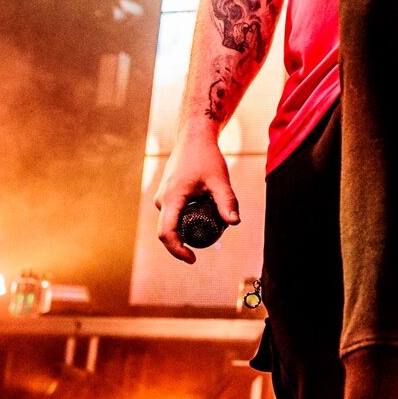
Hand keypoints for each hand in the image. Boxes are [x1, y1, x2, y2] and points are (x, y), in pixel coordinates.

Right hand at [155, 131, 239, 263]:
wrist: (194, 138)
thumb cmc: (206, 157)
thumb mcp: (219, 180)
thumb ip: (227, 201)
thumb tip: (234, 223)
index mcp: (172, 198)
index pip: (167, 233)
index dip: (177, 250)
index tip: (192, 259)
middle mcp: (162, 200)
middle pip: (169, 231)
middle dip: (186, 242)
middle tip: (211, 238)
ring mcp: (163, 198)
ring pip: (172, 223)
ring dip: (188, 228)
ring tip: (211, 217)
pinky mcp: (167, 196)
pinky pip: (173, 215)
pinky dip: (186, 220)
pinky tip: (203, 214)